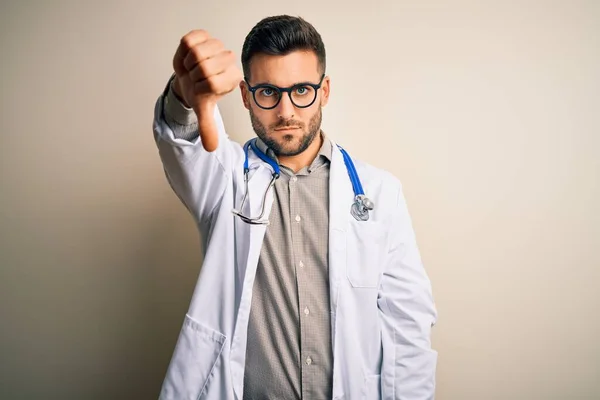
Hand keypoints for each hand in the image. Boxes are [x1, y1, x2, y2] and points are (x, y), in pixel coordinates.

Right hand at [172, 30, 241, 150]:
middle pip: (204, 67)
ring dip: (188, 63)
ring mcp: (217, 45)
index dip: (199, 87)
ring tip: (192, 68)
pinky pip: (189, 41)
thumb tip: (211, 148)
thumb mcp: (203, 110)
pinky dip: (183, 51)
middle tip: (195, 77)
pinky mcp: (203, 34)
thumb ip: (208, 128)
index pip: (212, 83)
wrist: (189, 75)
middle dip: (193, 75)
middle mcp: (229, 60)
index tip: (200, 87)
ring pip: (197, 53)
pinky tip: (188, 56)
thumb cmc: (198, 91)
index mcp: (233, 78)